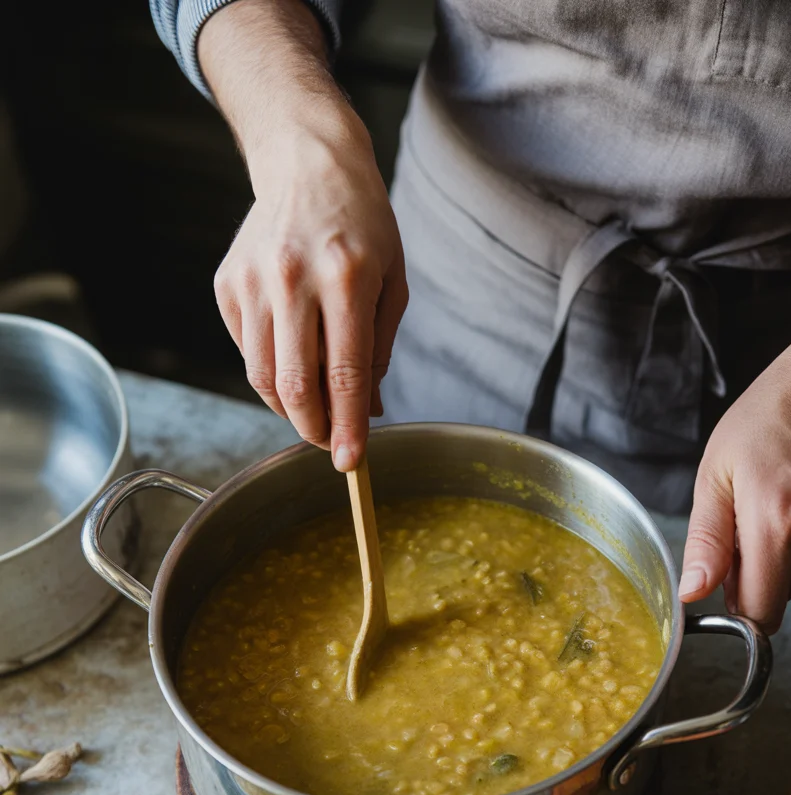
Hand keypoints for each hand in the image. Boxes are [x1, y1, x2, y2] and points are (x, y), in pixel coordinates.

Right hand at [200, 0, 407, 470]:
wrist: (307, 163)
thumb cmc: (362, 225)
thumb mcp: (391, 282)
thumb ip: (378, 351)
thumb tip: (369, 413)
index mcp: (345, 276)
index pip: (345, 373)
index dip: (348, 427)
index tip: (351, 464)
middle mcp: (293, 278)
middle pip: (295, 386)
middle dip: (315, 429)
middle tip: (331, 443)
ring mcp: (253, 281)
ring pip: (264, 378)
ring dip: (291, 409)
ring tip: (315, 407)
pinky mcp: (227, 285)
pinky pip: (249, 353)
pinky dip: (272, 372)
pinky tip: (293, 356)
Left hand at [679, 297, 790, 631]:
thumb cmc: (771, 415)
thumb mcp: (717, 473)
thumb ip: (706, 541)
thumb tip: (694, 593)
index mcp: (775, 526)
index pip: (760, 614)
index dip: (738, 605)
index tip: (730, 579)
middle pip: (781, 594)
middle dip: (760, 571)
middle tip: (751, 517)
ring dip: (787, 551)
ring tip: (781, 497)